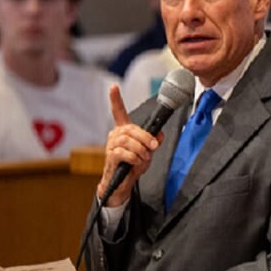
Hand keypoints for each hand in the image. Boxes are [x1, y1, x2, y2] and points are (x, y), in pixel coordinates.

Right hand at [97, 85, 161, 206]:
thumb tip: (160, 134)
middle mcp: (115, 135)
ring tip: (144, 157)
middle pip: (131, 129)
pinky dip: (134, 157)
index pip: (118, 112)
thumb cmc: (133, 165)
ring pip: (127, 141)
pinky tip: (136, 162)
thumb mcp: (148, 152)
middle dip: (145, 138)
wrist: (122, 184)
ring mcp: (111, 145)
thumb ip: (154, 141)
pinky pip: (124, 153)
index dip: (115, 99)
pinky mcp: (110, 157)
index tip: (113, 87)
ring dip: (140, 149)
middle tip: (153, 147)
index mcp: (124, 130)